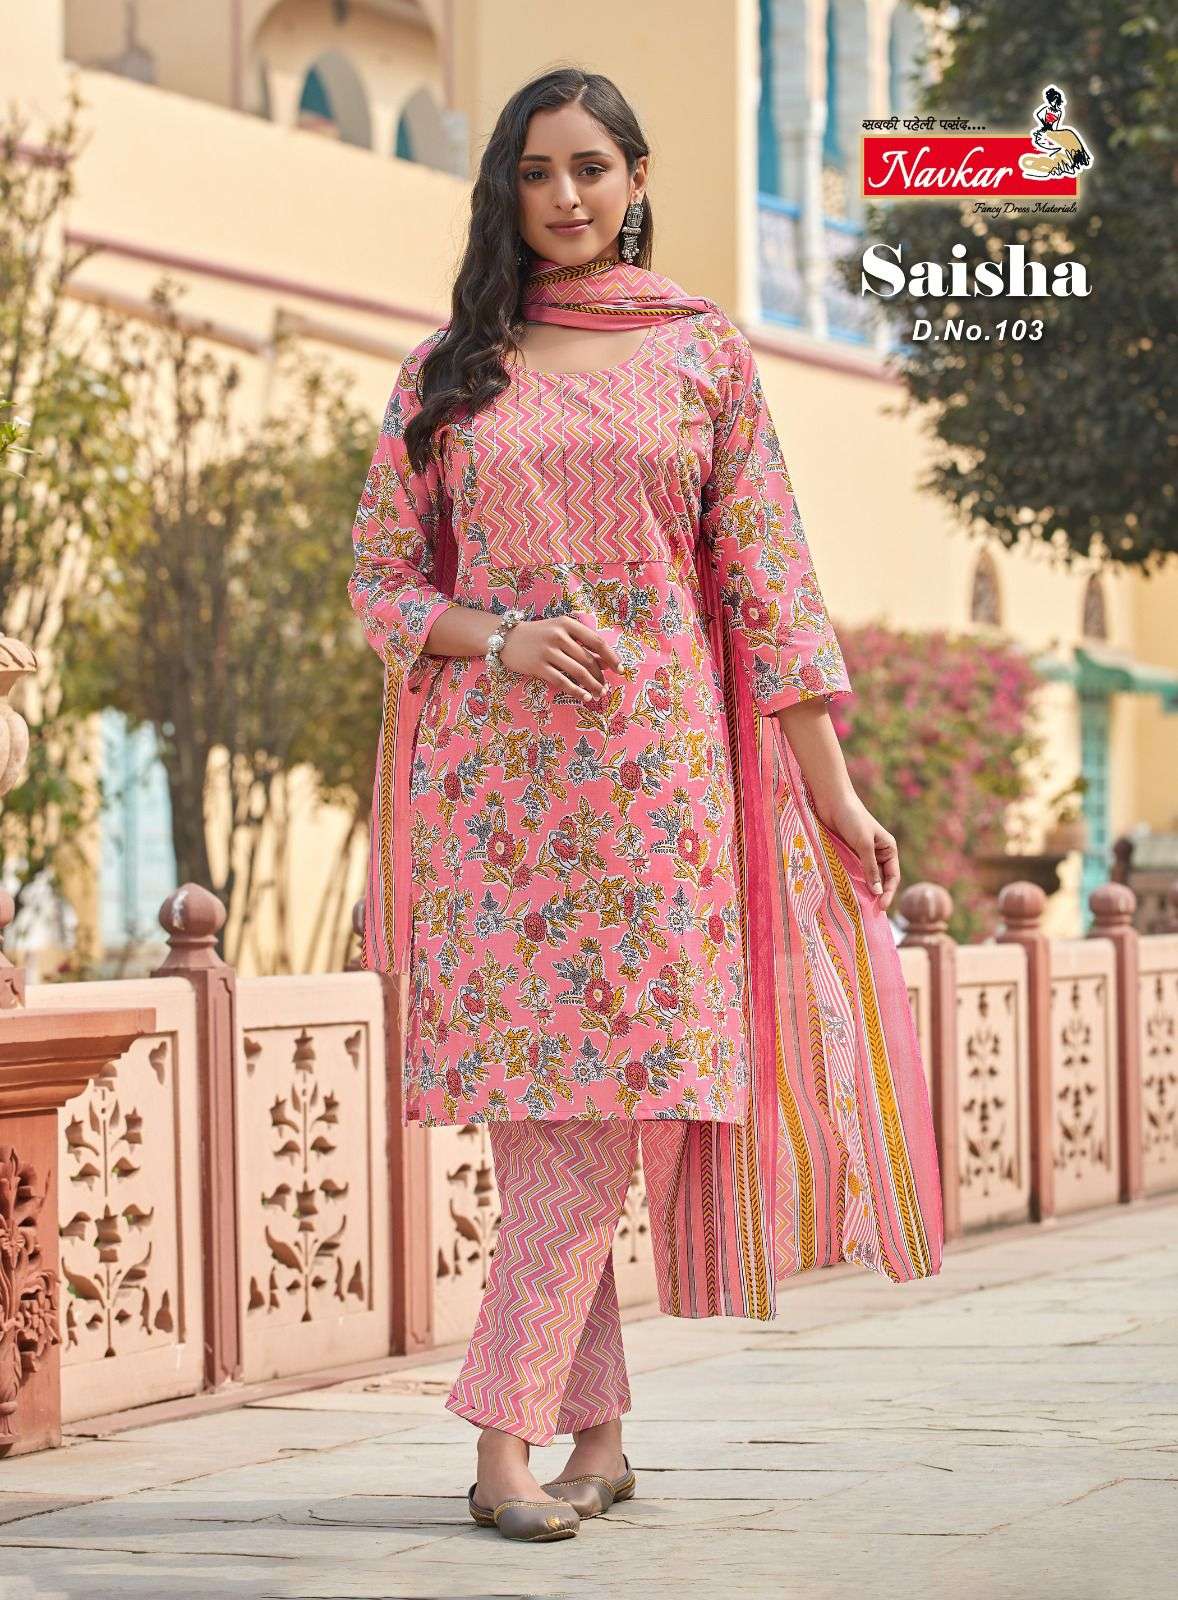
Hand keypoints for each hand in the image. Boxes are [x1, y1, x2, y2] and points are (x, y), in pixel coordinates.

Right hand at [498, 616, 620, 701]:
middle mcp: (558, 636)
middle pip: (588, 660)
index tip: (620, 670)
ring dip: (592, 685)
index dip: (611, 657)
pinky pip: (562, 682)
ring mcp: (548, 651)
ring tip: (599, 693)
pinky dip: (576, 691)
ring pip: (578, 672)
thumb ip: (580, 642)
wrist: (506, 637)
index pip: (596, 642)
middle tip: (607, 687)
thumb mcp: (559, 629)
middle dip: (601, 676)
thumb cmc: (539, 634)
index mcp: (567, 624)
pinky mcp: (538, 666)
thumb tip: (606, 662)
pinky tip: (585, 697)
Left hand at [813, 792, 899, 911]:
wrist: (833, 801)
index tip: (881, 907)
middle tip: (872, 913)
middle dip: (878, 895)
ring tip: (861, 907)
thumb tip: (877, 891)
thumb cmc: (852, 819)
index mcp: (888, 848)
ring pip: (867, 877)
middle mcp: (878, 852)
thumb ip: (870, 868)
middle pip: (881, 879)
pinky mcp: (849, 853)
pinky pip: (854, 871)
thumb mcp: (864, 844)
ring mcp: (863, 853)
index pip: (893, 876)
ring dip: (865, 890)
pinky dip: (854, 882)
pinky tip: (849, 893)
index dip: (889, 892)